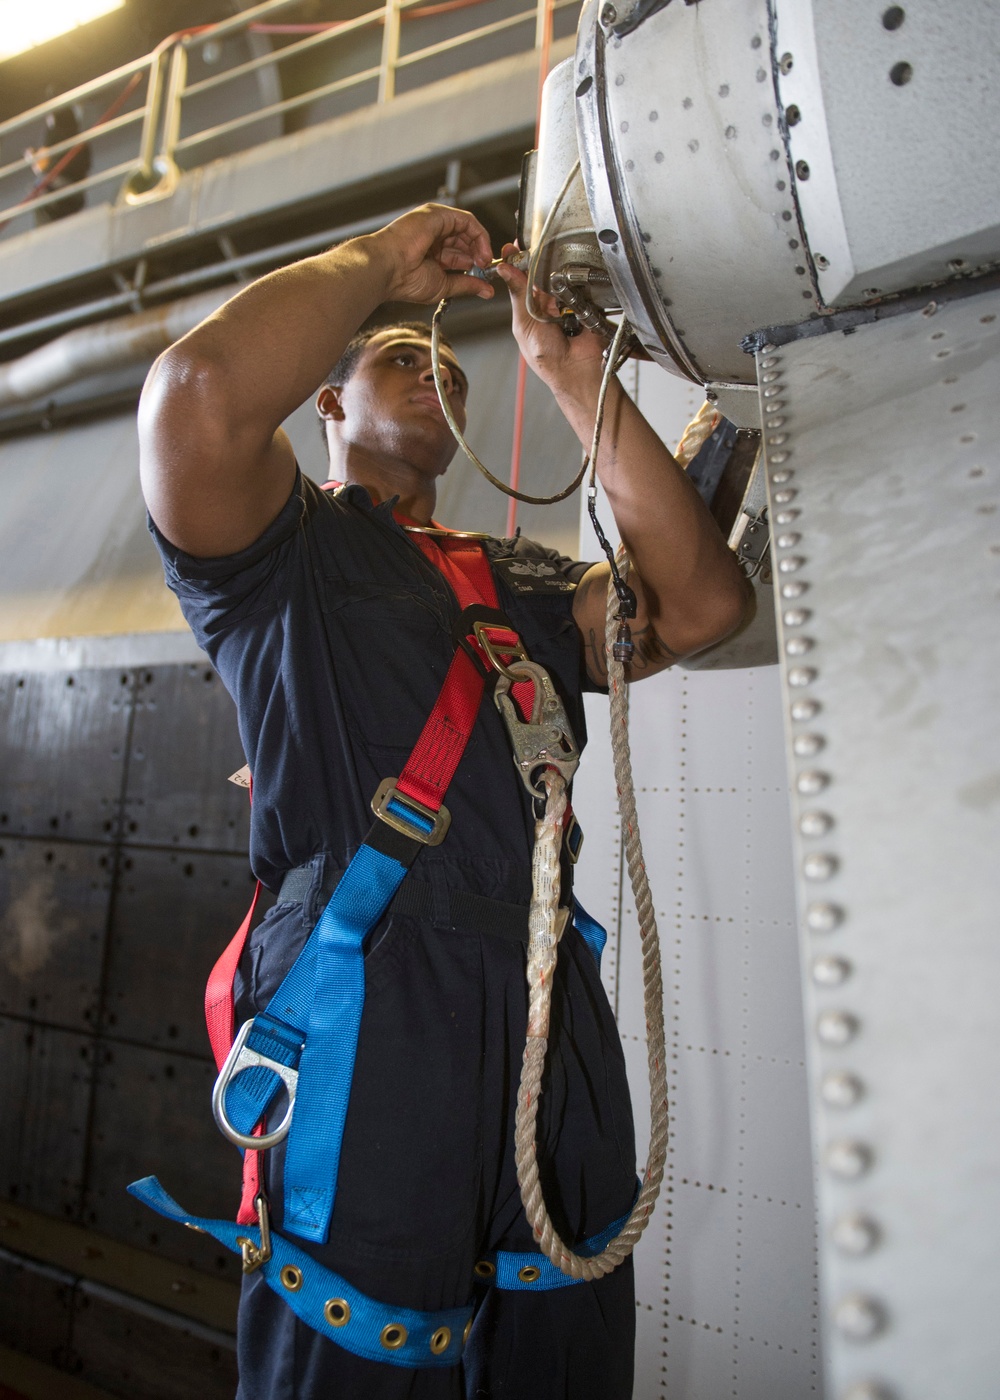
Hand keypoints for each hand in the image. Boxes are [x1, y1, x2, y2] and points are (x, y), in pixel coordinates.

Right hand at [365, 203, 494, 304]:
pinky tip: (480, 252)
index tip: (483, 276)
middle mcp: (433, 235)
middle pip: (465, 240)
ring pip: (468, 229)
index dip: (474, 263)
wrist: (388, 268)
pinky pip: (466, 221)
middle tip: (486, 270)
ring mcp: (435, 223)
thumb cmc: (406, 279)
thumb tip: (487, 291)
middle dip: (479, 254)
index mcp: (431, 252)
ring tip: (483, 262)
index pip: (459, 253)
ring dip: (481, 246)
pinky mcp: (438, 214)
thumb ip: (466, 285)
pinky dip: (478, 235)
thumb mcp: (444, 286)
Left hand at [494, 242, 606, 393]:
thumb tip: (505, 269)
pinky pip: (581, 285)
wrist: (576, 369)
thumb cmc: (547, 356)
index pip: (520, 277)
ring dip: (559, 276)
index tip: (513, 245)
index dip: (516, 261)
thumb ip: (518, 294)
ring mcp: (567, 301)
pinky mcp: (586, 302)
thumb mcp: (525, 323)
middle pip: (541, 272)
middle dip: (539, 262)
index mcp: (528, 307)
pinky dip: (577, 285)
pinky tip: (572, 290)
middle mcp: (547, 302)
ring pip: (561, 275)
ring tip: (555, 282)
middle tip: (535, 252)